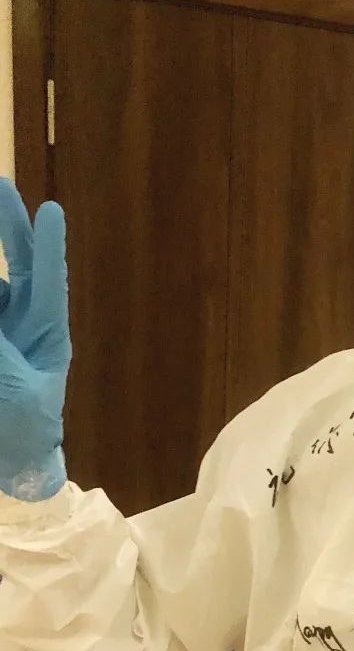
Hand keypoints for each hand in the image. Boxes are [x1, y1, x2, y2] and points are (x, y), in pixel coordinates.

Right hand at [0, 178, 70, 501]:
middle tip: (0, 184)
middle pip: (17, 264)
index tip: (51, 210)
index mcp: (48, 334)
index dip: (48, 246)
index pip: (48, 281)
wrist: (9, 466)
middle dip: (7, 225)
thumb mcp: (11, 385)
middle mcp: (23, 322)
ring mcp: (1, 329)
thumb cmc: (23, 430)